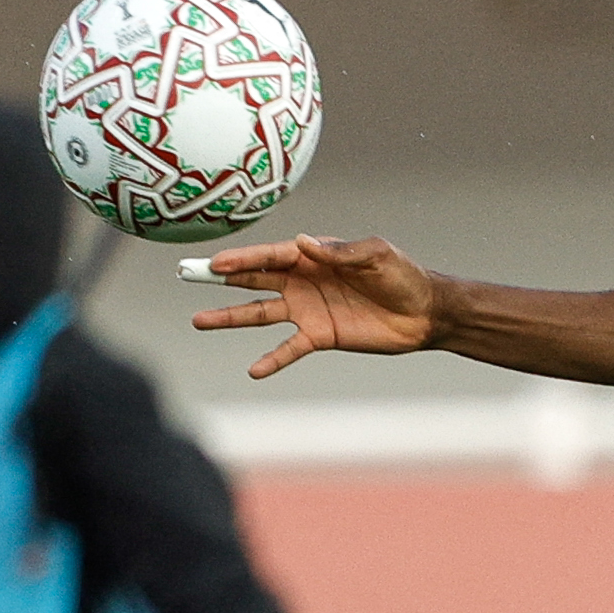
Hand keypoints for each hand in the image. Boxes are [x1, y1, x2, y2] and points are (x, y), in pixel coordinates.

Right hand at [190, 234, 436, 378]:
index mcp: (314, 255)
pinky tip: (252, 370)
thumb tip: (302, 242)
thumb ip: (340, 252)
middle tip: (188, 277)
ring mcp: (308, 309)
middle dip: (221, 278)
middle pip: (254, 278)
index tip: (216, 264)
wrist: (425, 313)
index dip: (243, 259)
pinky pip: (288, 348)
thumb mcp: (376, 256)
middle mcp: (303, 280)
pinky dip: (271, 359)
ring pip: (260, 312)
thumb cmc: (403, 275)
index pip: (270, 255)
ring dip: (230, 317)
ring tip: (199, 321)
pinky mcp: (319, 335)